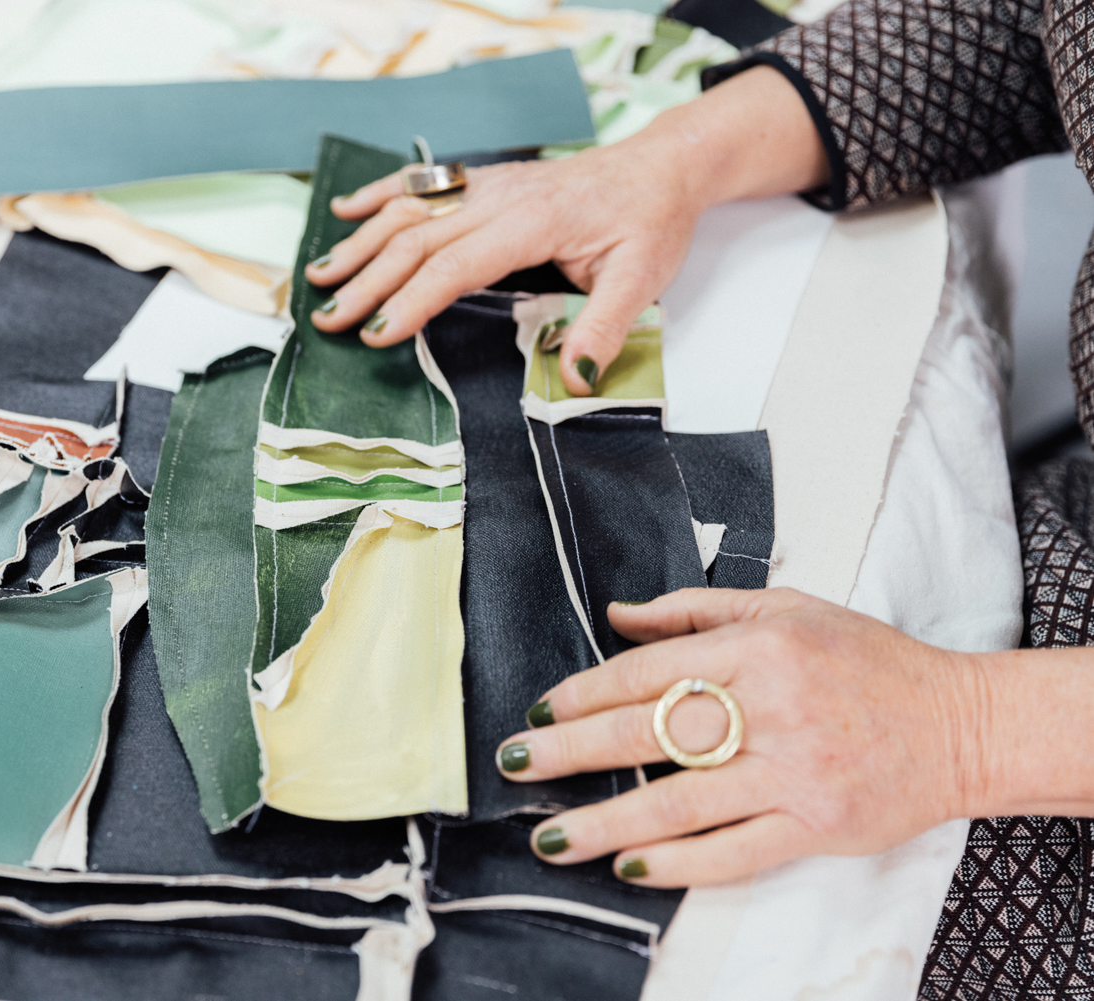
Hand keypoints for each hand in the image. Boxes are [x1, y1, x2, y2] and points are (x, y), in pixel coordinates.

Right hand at [306, 147, 702, 395]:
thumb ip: (604, 330)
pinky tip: (345, 210)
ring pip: (409, 209)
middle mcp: (500, 197)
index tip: (374, 334)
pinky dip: (379, 195)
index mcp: (531, 222)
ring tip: (319, 275)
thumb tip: (574, 382)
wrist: (660, 166)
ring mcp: (488, 184)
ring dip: (360, 242)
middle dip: (366, 281)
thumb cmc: (650, 222)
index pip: (453, 265)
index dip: (409, 301)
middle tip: (327, 318)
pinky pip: (423, 183)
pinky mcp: (486, 180)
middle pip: (416, 239)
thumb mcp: (642, 280)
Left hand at [495, 588, 982, 887]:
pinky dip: (679, 863)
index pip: (649, 671)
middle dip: (572, 751)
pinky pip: (734, 851)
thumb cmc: (869, 662)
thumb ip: (695, 610)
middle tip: (516, 763)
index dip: (586, 692)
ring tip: (553, 835)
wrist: (962, 724)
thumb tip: (617, 615)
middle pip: (650, 731)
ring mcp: (794, 770)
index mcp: (760, 646)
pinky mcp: (816, 824)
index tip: (540, 709)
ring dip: (608, 821)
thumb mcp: (787, 609)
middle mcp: (773, 706)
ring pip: (681, 800)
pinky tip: (632, 867)